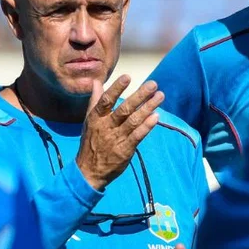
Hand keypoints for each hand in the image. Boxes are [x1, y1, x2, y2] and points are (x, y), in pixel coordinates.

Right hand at [76, 75, 163, 189]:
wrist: (89, 171)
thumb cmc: (91, 142)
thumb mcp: (88, 120)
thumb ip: (94, 100)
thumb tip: (96, 81)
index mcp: (96, 118)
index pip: (106, 100)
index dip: (116, 88)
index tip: (128, 77)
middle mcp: (106, 127)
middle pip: (124, 109)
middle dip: (140, 96)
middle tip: (153, 84)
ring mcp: (116, 138)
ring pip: (134, 121)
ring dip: (148, 107)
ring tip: (160, 96)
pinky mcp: (125, 150)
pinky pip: (137, 136)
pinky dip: (147, 126)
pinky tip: (156, 116)